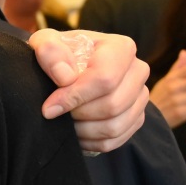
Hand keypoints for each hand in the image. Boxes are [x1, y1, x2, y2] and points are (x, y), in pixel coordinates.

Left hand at [28, 29, 148, 153]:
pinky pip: (115, 140)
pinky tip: (74, 131)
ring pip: (115, 126)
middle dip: (78, 114)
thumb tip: (65, 77)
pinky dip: (90, 141)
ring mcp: (140, 96)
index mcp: (121, 48)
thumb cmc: (57, 55)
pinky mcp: (136, 118)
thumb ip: (50, 51)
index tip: (49, 107)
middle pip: (112, 105)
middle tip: (56, 113)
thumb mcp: (45, 43)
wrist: (67, 69)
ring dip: (83, 130)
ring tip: (64, 121)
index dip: (75, 96)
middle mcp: (138, 70)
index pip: (105, 78)